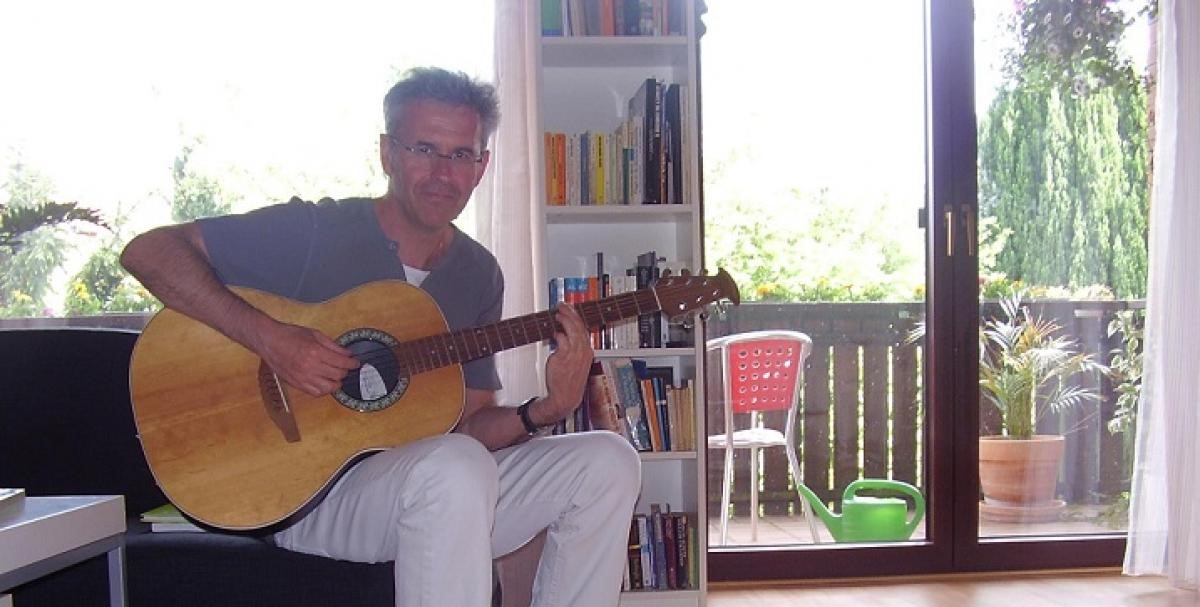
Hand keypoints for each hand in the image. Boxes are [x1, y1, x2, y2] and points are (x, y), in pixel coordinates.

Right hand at [254, 321, 359, 395]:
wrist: (269, 341)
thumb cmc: (290, 335)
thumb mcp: (315, 334)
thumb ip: (333, 346)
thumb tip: (347, 354)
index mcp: (316, 352)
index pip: (342, 362)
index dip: (352, 363)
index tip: (355, 362)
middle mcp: (310, 367)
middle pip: (337, 375)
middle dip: (346, 371)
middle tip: (346, 367)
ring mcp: (303, 377)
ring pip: (329, 387)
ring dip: (336, 382)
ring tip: (337, 376)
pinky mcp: (296, 384)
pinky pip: (315, 393)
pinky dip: (324, 390)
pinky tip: (326, 383)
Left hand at [536, 303, 594, 422]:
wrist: (565, 397)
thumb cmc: (569, 381)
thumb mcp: (576, 363)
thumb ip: (571, 348)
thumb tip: (562, 334)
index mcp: (587, 352)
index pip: (583, 329)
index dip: (576, 317)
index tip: (570, 309)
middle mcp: (583, 351)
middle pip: (578, 326)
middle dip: (570, 313)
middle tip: (562, 306)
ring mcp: (573, 354)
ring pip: (571, 330)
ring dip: (564, 319)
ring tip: (557, 314)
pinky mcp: (563, 357)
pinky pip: (561, 340)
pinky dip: (558, 334)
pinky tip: (554, 332)